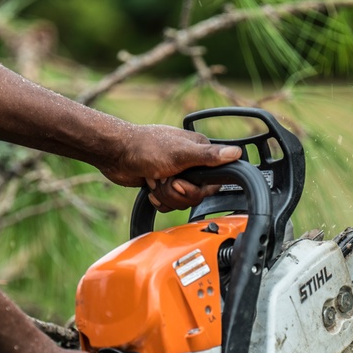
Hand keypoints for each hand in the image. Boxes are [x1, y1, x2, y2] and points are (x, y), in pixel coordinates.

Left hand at [101, 124, 241, 211]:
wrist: (116, 155)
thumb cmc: (145, 148)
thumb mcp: (181, 153)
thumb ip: (209, 156)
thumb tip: (236, 153)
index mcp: (199, 152)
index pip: (213, 183)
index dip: (196, 189)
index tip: (181, 181)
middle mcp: (190, 164)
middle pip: (197, 196)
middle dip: (177, 192)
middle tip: (164, 178)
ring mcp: (176, 175)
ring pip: (182, 202)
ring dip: (165, 194)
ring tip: (154, 179)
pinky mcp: (163, 185)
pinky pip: (170, 204)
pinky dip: (159, 199)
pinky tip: (150, 188)